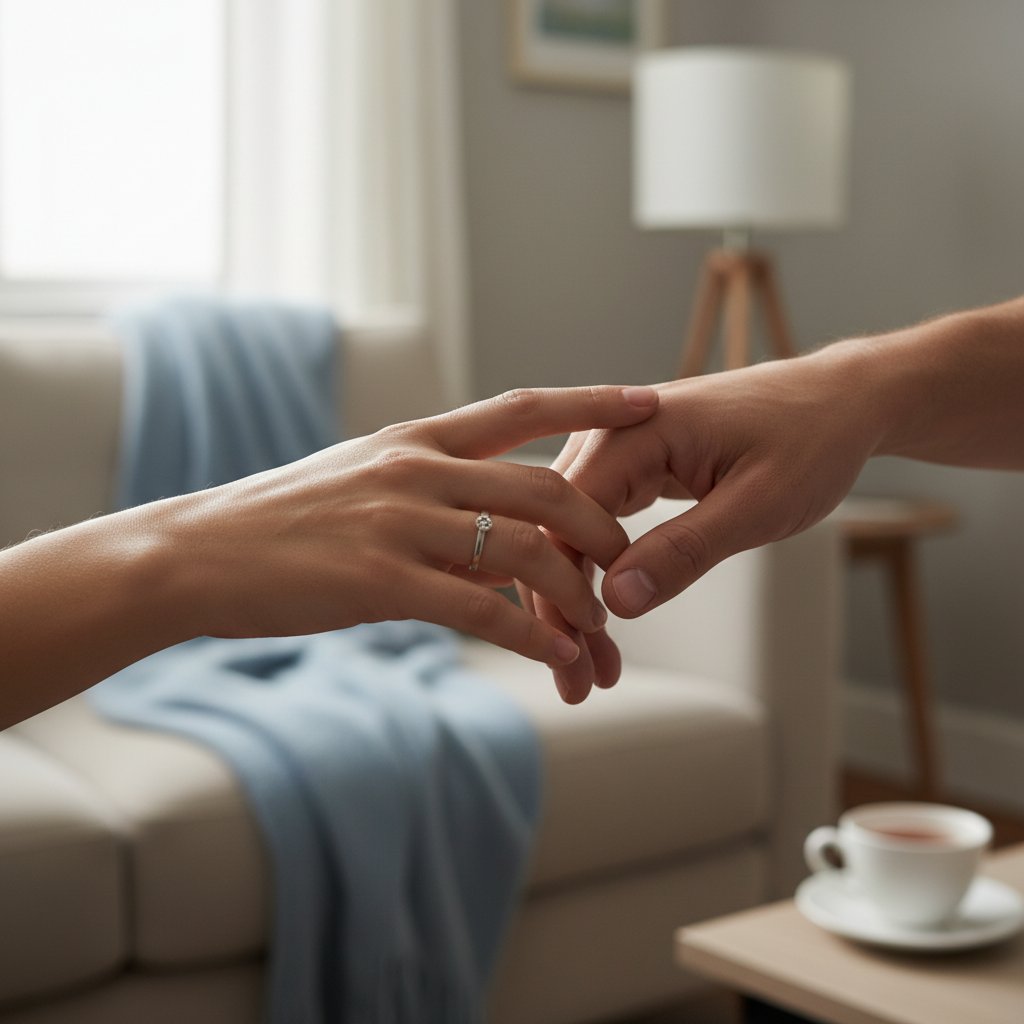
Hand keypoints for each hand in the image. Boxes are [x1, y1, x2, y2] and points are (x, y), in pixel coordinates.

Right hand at [158, 385, 659, 668]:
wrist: (200, 552)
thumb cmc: (285, 519)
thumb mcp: (361, 482)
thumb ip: (432, 495)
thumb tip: (496, 534)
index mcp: (415, 438)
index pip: (521, 407)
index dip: (591, 401)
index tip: (646, 398)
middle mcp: (415, 469)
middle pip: (543, 488)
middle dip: (602, 525)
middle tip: (628, 558)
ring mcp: (398, 523)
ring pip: (523, 551)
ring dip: (576, 591)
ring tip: (598, 624)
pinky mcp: (380, 582)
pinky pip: (481, 610)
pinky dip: (532, 635)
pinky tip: (556, 656)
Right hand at [531, 352, 881, 701]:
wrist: (841, 402)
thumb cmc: (810, 441)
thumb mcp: (758, 504)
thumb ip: (686, 550)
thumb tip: (618, 601)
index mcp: (635, 432)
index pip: (564, 518)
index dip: (561, 591)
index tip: (574, 656)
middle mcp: (612, 434)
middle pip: (556, 530)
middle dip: (560, 608)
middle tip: (578, 684)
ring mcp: (620, 449)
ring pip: (571, 533)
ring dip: (575, 598)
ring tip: (592, 668)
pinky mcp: (636, 468)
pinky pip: (597, 526)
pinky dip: (598, 576)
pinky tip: (606, 622)